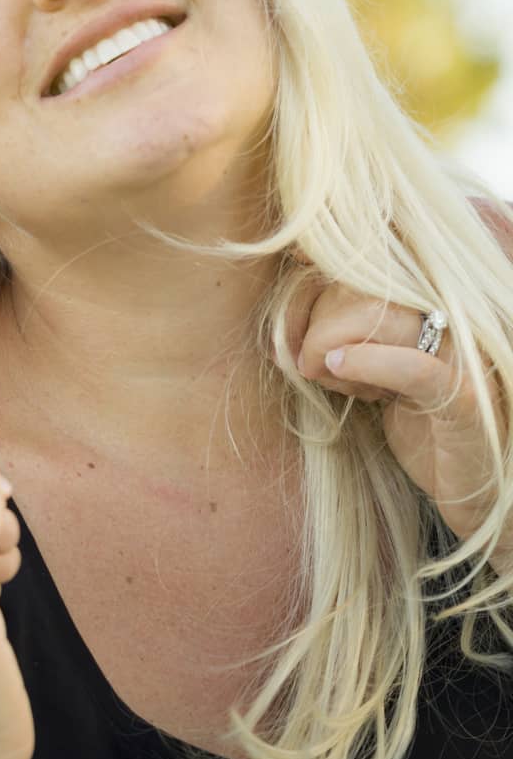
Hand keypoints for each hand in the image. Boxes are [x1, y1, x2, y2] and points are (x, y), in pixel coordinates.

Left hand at [294, 281, 505, 556]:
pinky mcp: (466, 399)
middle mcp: (453, 316)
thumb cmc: (417, 424)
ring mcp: (463, 354)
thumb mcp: (373, 367)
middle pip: (357, 290)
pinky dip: (366, 363)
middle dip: (314, 327)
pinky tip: (338, 371)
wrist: (472, 489)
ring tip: (336, 382)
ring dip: (329, 348)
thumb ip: (344, 326)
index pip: (355, 269)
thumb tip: (292, 282)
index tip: (286, 328)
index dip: (307, 293)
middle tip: (309, 366)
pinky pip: (411, 367)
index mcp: (431, 303)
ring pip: (374, 317)